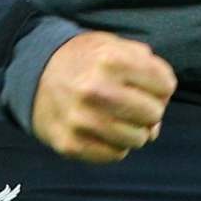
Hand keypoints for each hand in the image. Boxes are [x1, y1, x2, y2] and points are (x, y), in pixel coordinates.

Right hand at [31, 30, 176, 162]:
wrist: (34, 72)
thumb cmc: (86, 59)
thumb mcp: (117, 45)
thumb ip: (150, 68)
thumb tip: (159, 116)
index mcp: (111, 59)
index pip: (165, 85)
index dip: (162, 86)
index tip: (147, 85)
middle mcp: (95, 90)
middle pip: (154, 114)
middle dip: (150, 110)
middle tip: (134, 103)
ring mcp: (81, 120)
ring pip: (138, 139)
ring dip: (134, 130)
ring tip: (119, 117)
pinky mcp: (70, 144)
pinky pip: (115, 155)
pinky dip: (116, 145)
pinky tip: (104, 130)